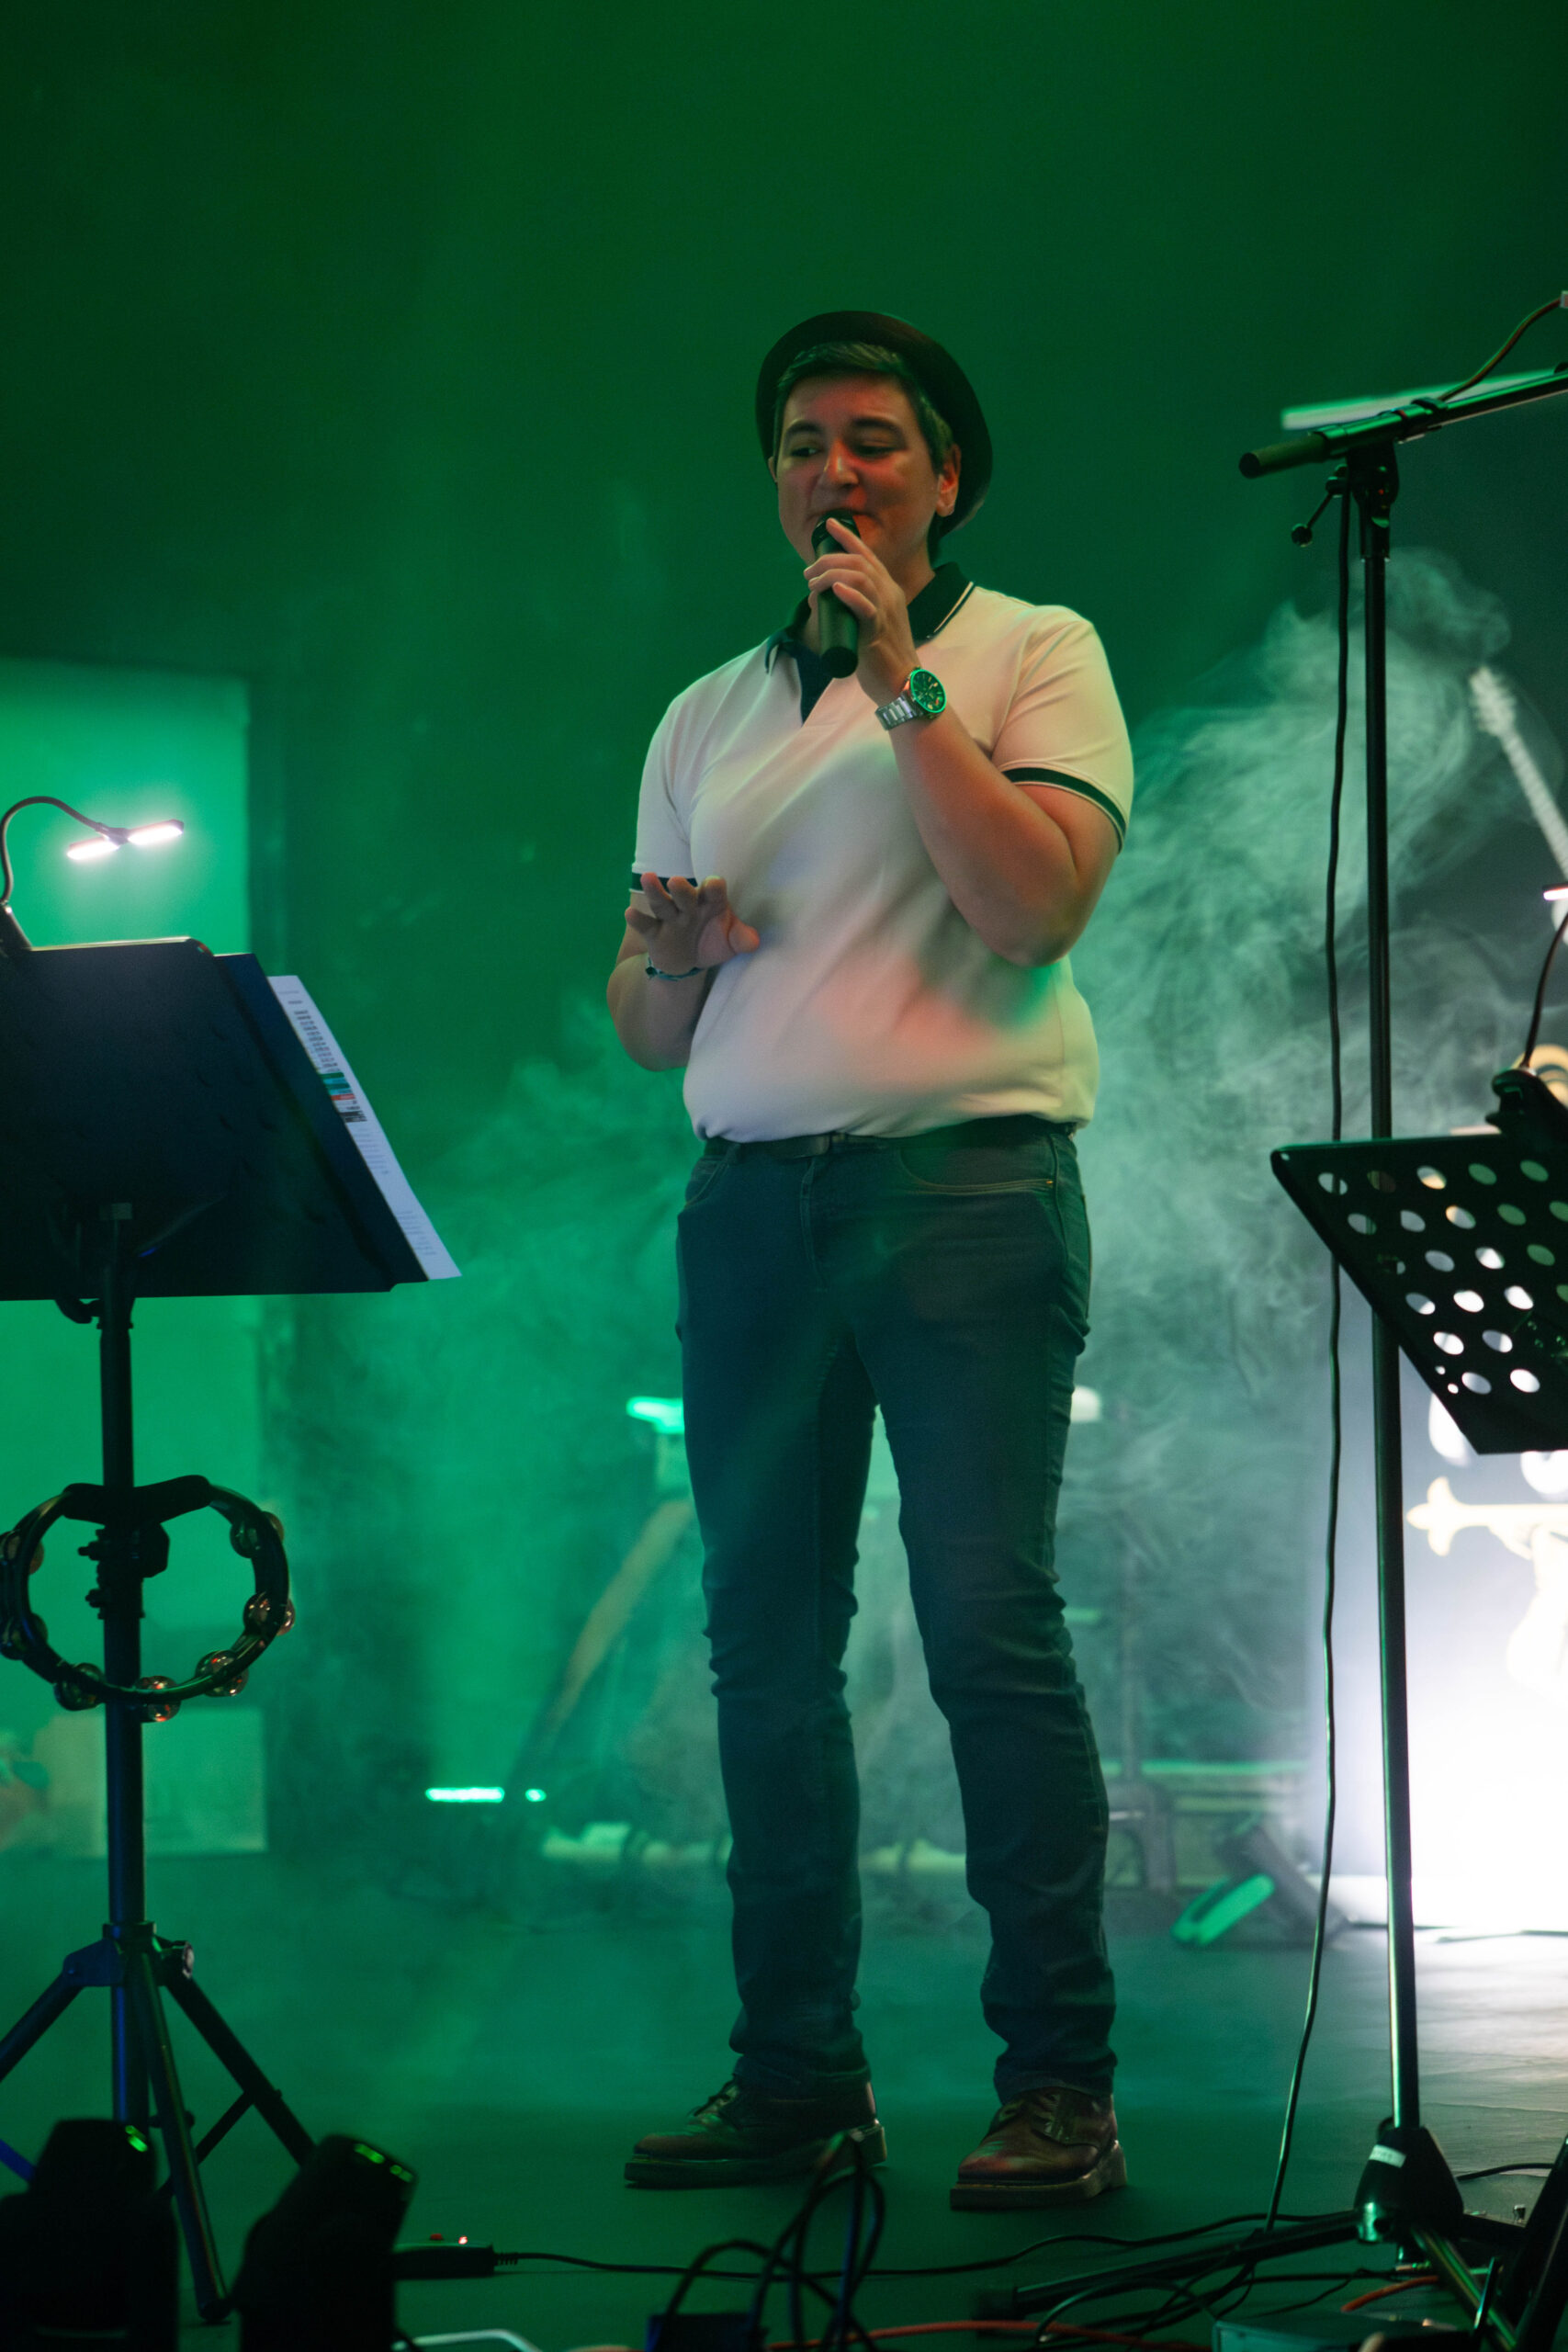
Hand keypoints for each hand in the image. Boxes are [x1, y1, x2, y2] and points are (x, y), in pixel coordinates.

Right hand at [626, 873, 759, 971]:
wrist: (689, 962)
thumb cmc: (713, 941)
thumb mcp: (731, 942)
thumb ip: (742, 939)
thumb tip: (753, 942)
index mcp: (711, 902)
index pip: (713, 890)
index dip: (713, 887)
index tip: (713, 885)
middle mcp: (689, 906)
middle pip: (684, 894)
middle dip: (681, 888)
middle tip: (675, 881)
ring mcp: (670, 918)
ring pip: (662, 903)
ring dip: (654, 892)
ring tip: (646, 878)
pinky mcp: (654, 933)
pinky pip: (646, 925)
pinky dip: (638, 920)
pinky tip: (629, 913)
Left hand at [804, 516, 918, 703]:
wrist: (900, 683)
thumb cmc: (881, 656)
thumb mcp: (867, 623)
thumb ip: (850, 606)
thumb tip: (820, 595)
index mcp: (888, 590)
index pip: (868, 556)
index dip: (848, 538)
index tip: (828, 526)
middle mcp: (889, 595)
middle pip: (860, 563)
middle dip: (829, 560)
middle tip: (808, 573)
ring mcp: (886, 612)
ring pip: (862, 578)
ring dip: (832, 574)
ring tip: (813, 584)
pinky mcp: (879, 632)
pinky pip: (867, 608)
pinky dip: (850, 595)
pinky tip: (835, 589)